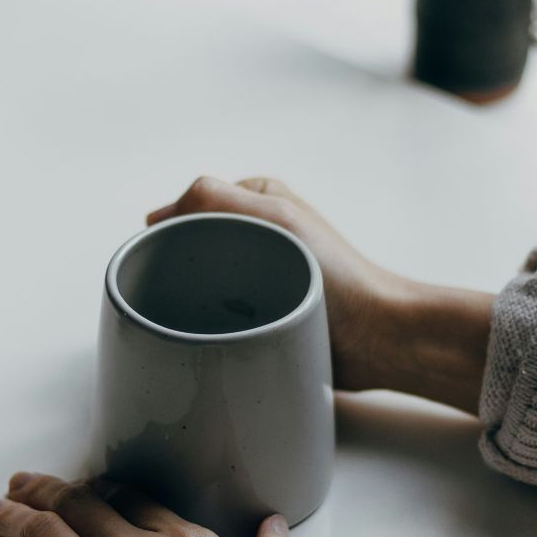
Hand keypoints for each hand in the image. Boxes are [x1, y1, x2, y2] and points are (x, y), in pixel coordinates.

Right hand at [148, 177, 494, 412]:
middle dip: (177, 269)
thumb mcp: (275, 218)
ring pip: (202, 284)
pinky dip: (209, 324)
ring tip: (193, 319)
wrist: (377, 338)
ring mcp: (260, 276)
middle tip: (173, 296)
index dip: (169, 232)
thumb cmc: (337, 276)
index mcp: (259, 200)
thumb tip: (158, 216)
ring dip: (192, 301)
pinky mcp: (264, 314)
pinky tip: (207, 338)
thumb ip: (215, 198)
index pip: (190, 206)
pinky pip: (220, 316)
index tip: (161, 261)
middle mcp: (258, 234)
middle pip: (192, 246)